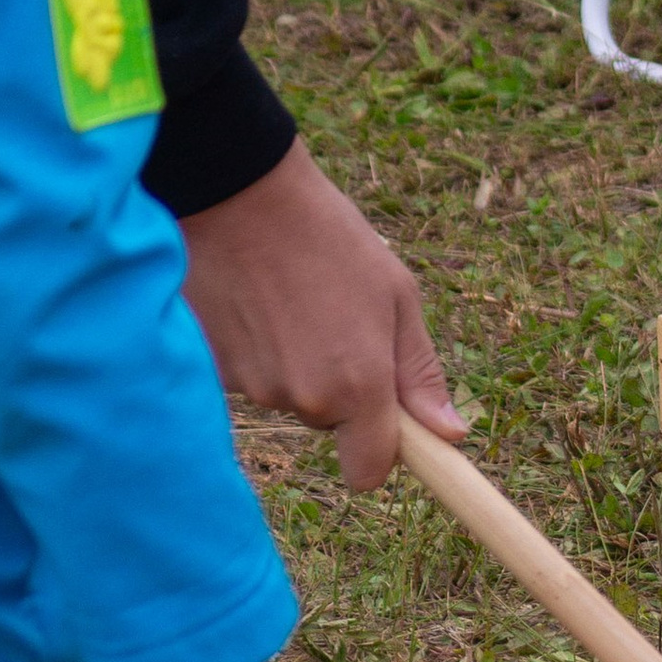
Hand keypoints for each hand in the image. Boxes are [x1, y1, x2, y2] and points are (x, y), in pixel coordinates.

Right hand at [182, 138, 464, 490]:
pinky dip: (256, 349)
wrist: (235, 189)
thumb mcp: (397, 296)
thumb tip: (449, 435)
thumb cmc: (328, 236)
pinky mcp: (212, 367)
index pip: (368, 472)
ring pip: (289, 396)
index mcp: (358, 386)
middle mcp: (304, 398)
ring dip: (295, 364)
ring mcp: (251, 386)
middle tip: (334, 321)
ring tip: (292, 299)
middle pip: (329, 425)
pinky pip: (249, 375)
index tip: (383, 424)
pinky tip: (256, 302)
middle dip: (339, 390)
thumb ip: (420, 374)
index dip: (377, 451)